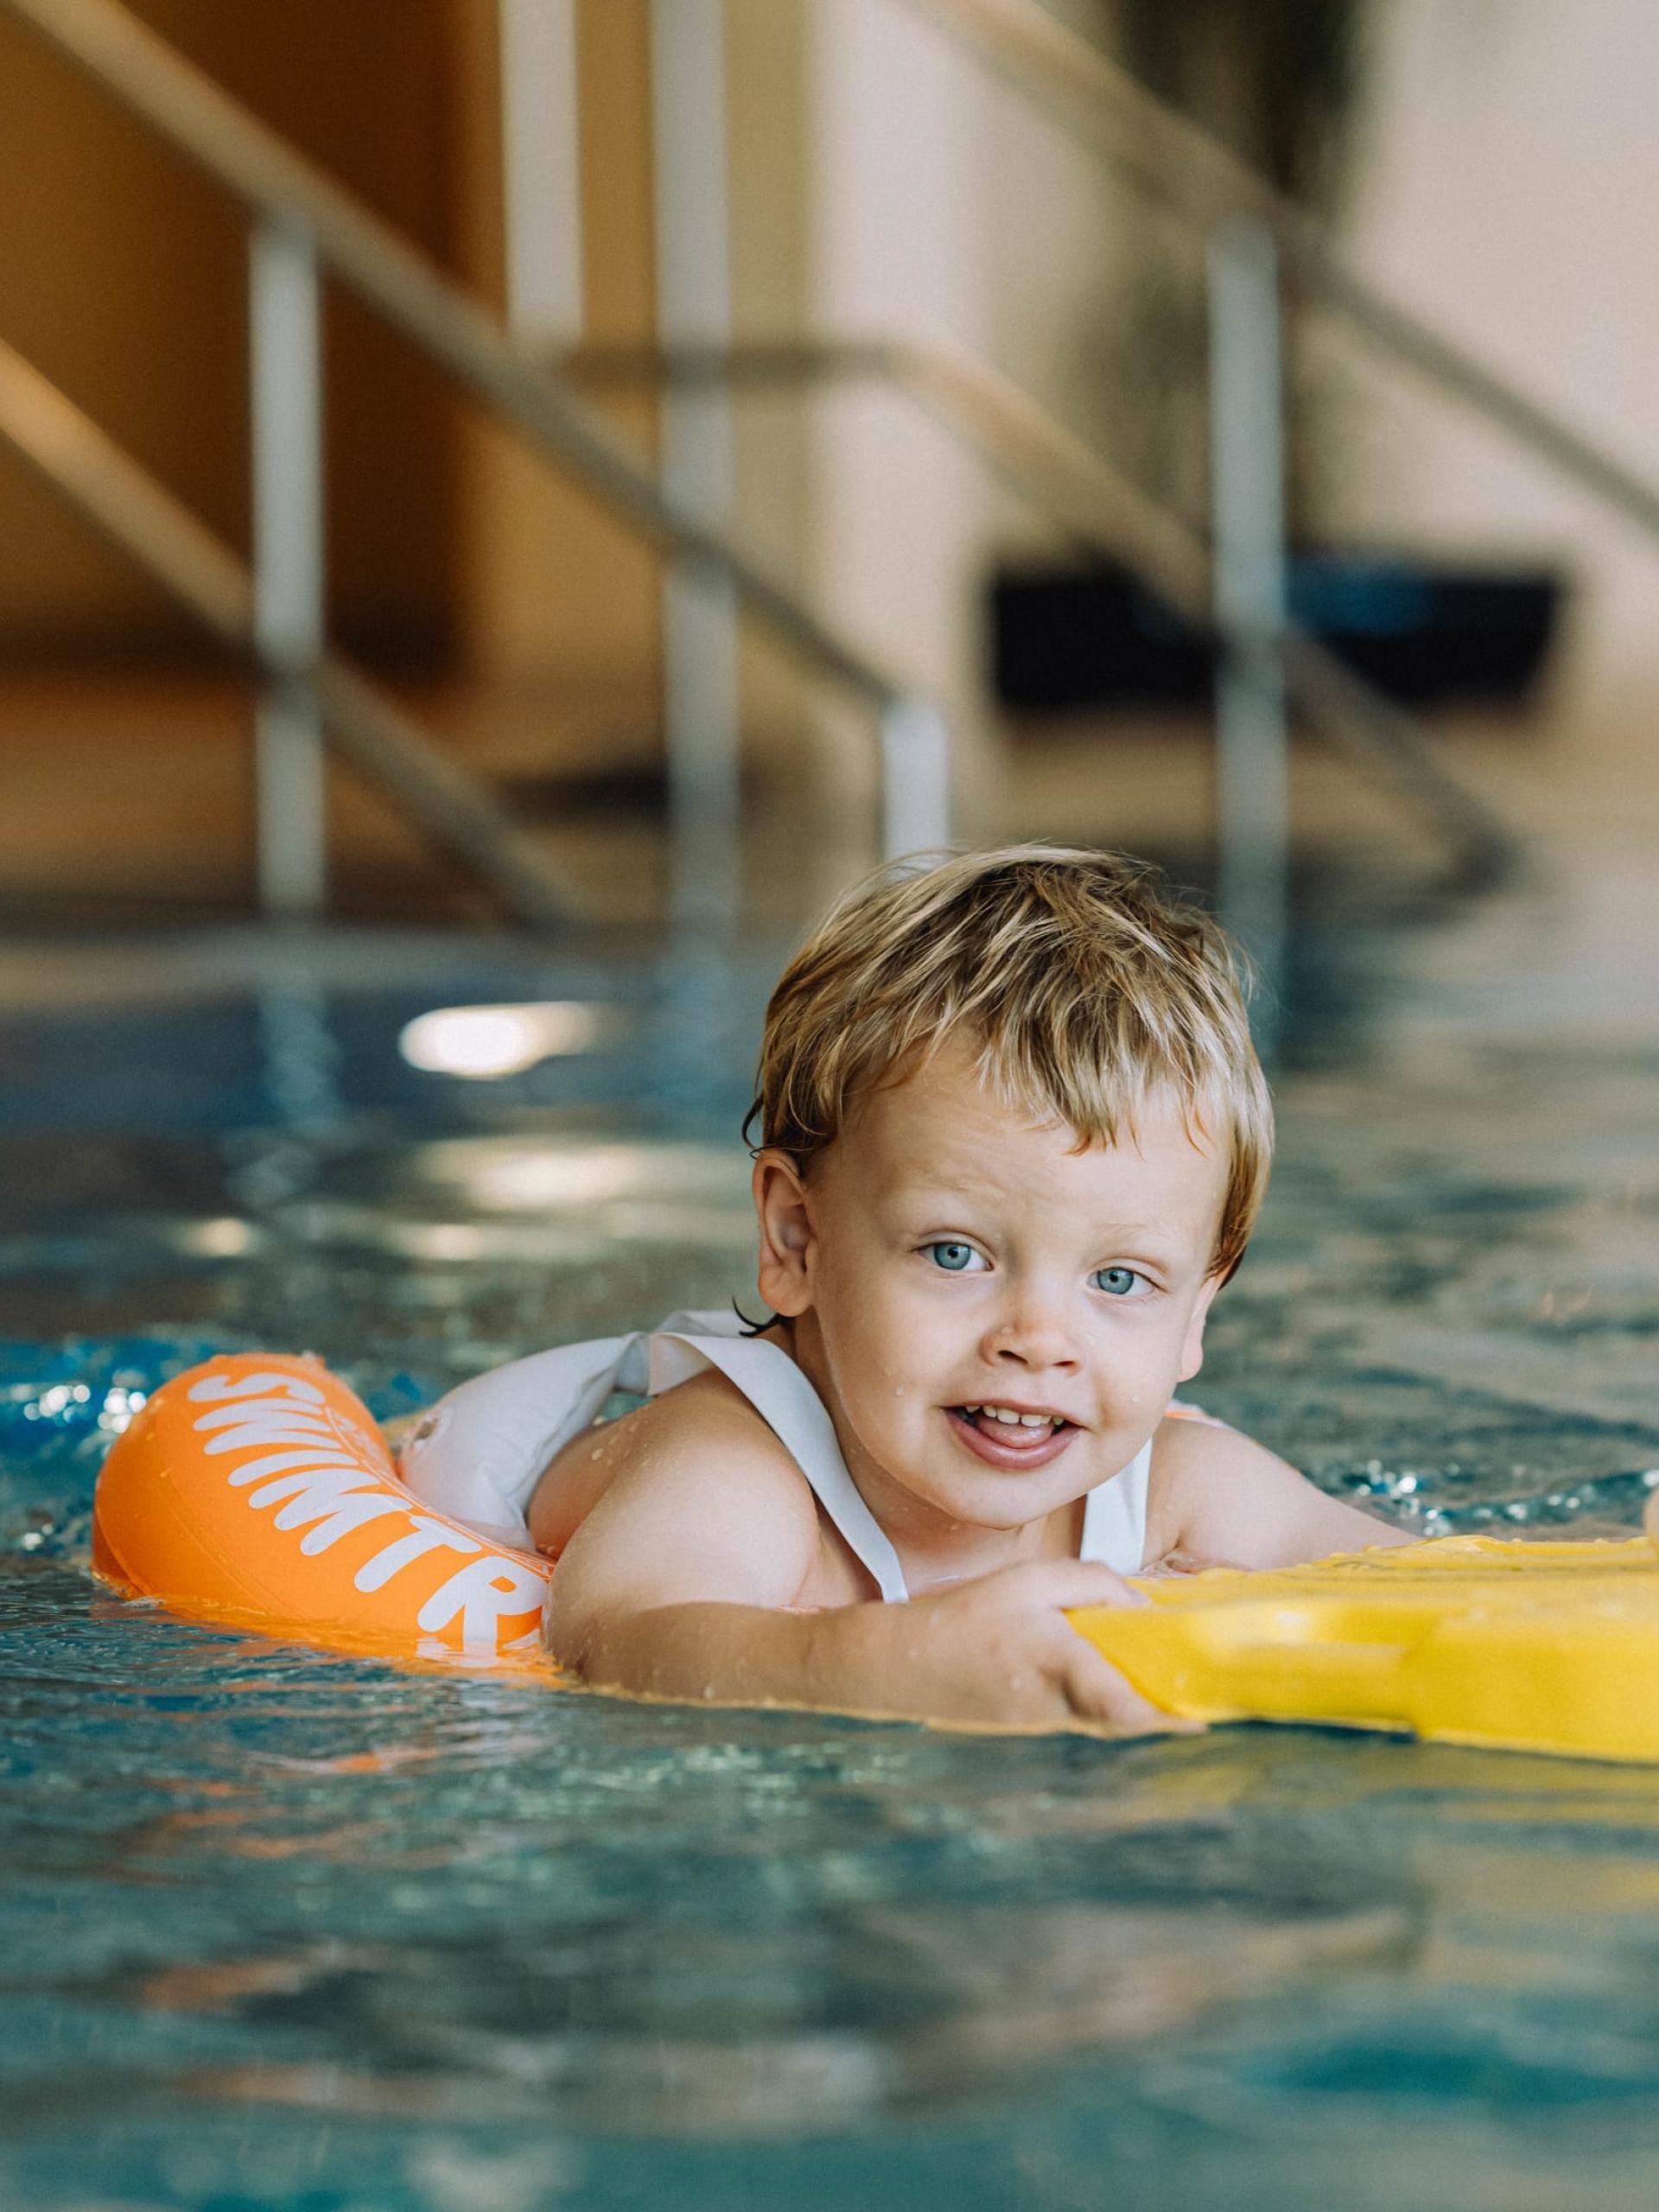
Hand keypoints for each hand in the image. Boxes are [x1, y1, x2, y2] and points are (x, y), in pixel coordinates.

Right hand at [868, 1558, 1194, 1732]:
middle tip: (1203, 1710)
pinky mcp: (1029, 1731)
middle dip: (1164, 1720)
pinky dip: (1107, 1713)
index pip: (1119, 1701)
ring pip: (1105, 1724)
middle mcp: (1053, 1704)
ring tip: (1174, 1701)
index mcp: (1053, 1661)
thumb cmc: (962, 1616)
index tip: (1203, 1717)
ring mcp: (1041, 1725)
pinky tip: (1120, 1695)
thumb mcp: (1026, 1581)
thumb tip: (1141, 1608)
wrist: (895, 1668)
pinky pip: (1082, 1723)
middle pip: (1124, 1721)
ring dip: (1138, 1716)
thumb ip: (1089, 1584)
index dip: (1165, 1716)